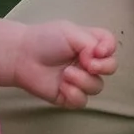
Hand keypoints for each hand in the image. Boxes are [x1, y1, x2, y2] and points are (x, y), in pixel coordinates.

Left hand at [0, 19, 119, 108]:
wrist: (22, 57)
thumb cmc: (45, 39)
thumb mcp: (71, 32)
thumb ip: (92, 42)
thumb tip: (99, 59)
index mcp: (90, 44)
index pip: (111, 47)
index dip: (109, 50)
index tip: (98, 51)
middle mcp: (88, 62)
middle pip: (110, 68)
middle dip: (103, 67)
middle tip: (88, 64)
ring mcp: (79, 80)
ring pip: (97, 87)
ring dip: (83, 80)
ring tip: (66, 74)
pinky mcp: (68, 96)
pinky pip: (82, 101)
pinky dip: (73, 94)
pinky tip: (61, 86)